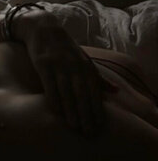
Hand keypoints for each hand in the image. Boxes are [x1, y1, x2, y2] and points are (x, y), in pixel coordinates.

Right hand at [13, 10, 115, 137]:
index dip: (97, 109)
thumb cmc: (66, 48)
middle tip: (89, 133)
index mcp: (86, 66)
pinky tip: (56, 112)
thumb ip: (99, 77)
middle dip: (87, 114)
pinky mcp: (43, 63)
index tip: (100, 127)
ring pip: (67, 92)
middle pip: (82, 94)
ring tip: (75, 127)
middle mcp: (74, 66)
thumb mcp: (84, 60)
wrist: (44, 27)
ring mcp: (58, 64)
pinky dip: (53, 99)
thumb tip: (116, 91)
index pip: (94, 91)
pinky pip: (49, 85)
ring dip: (71, 111)